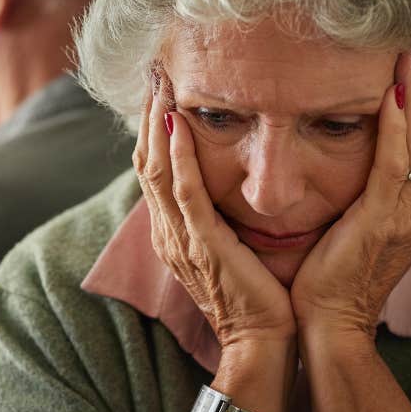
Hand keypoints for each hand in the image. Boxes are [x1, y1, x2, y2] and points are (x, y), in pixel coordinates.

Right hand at [132, 71, 296, 348]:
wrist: (264, 341)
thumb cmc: (257, 296)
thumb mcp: (231, 249)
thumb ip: (221, 217)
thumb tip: (231, 183)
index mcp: (174, 233)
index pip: (154, 169)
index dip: (153, 126)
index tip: (161, 86)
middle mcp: (169, 233)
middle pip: (146, 162)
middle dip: (148, 114)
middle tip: (153, 70)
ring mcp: (181, 240)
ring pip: (157, 171)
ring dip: (156, 124)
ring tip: (159, 83)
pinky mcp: (203, 246)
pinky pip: (184, 194)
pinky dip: (178, 158)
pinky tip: (177, 125)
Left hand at [290, 51, 410, 338]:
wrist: (330, 324)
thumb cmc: (332, 277)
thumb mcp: (358, 227)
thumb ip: (368, 193)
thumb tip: (357, 156)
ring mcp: (409, 217)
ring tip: (410, 55)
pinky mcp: (384, 222)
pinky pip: (396, 165)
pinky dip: (397, 127)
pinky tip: (392, 95)